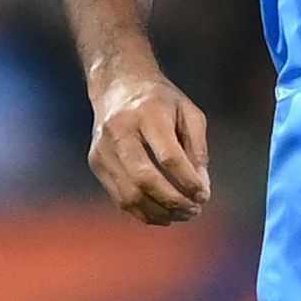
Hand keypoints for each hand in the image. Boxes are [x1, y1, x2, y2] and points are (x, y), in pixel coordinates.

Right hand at [88, 74, 211, 224]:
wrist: (118, 86)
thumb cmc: (160, 100)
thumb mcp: (189, 112)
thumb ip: (197, 147)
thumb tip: (202, 186)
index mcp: (147, 115)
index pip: (168, 156)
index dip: (187, 180)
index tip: (204, 194)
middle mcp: (120, 133)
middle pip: (145, 178)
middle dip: (173, 201)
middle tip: (194, 211)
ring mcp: (103, 150)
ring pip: (129, 194)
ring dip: (158, 212)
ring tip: (181, 215)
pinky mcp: (96, 163)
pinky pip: (118, 197)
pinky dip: (141, 211)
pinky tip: (162, 214)